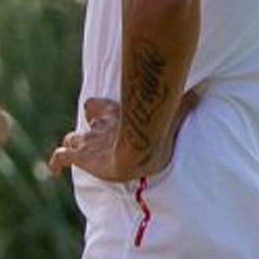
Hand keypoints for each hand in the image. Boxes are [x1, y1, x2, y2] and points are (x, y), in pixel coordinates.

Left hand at [48, 95, 177, 187]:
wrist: (138, 150)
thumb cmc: (155, 132)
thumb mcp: (170, 115)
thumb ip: (185, 102)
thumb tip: (204, 88)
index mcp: (116, 116)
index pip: (97, 106)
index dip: (96, 109)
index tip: (95, 111)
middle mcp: (99, 128)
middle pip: (87, 126)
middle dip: (89, 132)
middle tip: (95, 140)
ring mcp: (89, 143)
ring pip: (73, 139)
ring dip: (74, 145)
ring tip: (79, 154)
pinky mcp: (82, 157)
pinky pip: (61, 158)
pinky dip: (56, 162)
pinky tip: (53, 170)